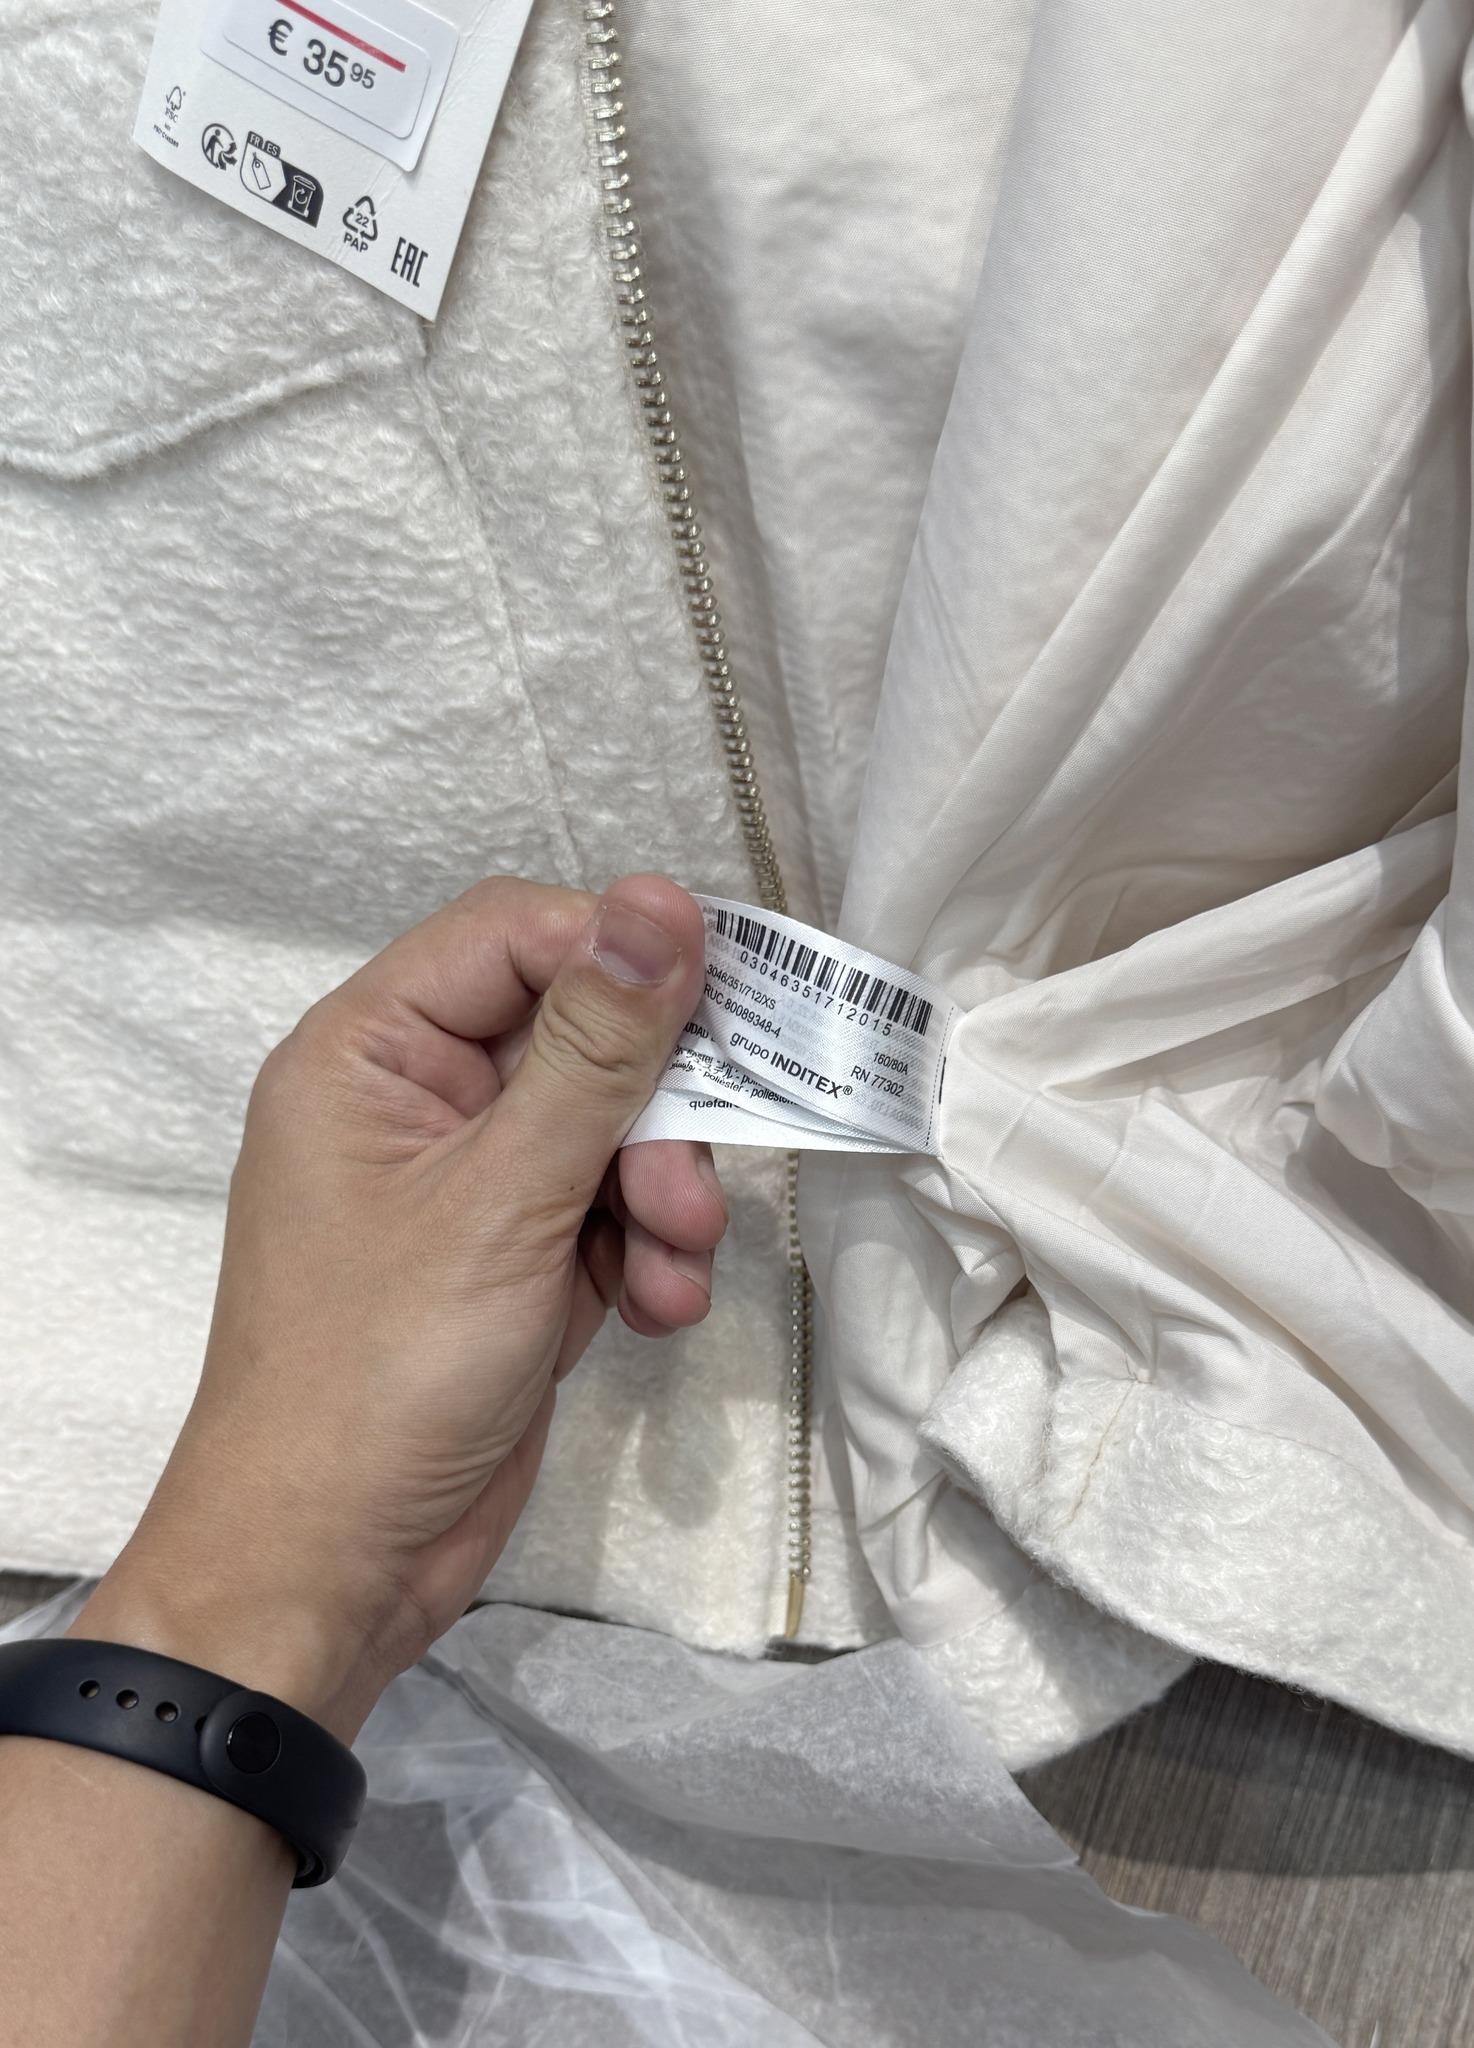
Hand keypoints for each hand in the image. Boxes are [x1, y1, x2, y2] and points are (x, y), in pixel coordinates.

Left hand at [73, 874, 723, 1740]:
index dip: (618, 955)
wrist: (332, 1570)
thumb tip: (663, 900)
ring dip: (660, 1195)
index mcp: (369, 1053)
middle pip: (577, 1035)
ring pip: (608, 1129)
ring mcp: (467, 1186)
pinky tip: (654, 1310)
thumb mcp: (504, 1197)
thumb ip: (596, 1048)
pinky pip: (604, 1213)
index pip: (513, 935)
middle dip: (653, 1112)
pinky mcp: (510, 1260)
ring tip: (669, 1269)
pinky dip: (643, 1254)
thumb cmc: (380, 1373)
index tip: (720, 1001)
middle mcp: (416, 1102)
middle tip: (686, 1190)